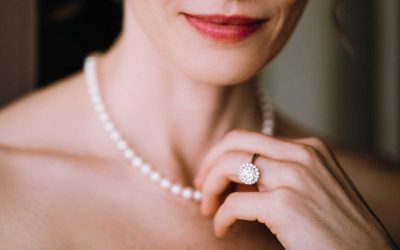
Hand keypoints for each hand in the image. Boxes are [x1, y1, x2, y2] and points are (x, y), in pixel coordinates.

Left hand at [195, 130, 394, 249]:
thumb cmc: (336, 230)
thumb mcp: (311, 189)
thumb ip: (278, 174)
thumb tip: (236, 177)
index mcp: (309, 149)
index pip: (250, 139)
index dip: (223, 156)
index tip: (211, 177)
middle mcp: (302, 155)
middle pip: (235, 142)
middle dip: (209, 163)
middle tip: (201, 187)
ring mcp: (295, 177)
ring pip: (228, 165)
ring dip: (210, 188)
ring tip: (208, 210)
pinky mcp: (285, 206)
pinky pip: (233, 203)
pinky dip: (221, 218)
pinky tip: (224, 231)